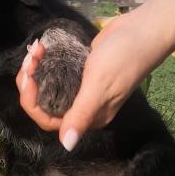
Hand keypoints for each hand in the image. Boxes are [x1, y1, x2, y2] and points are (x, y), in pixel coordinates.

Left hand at [16, 13, 156, 148]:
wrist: (145, 30)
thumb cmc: (124, 58)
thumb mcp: (100, 86)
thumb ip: (81, 115)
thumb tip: (67, 146)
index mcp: (90, 116)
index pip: (49, 120)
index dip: (32, 103)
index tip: (29, 78)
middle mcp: (86, 105)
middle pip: (46, 104)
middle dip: (31, 84)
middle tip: (31, 58)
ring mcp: (84, 87)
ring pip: (50, 87)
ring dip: (37, 70)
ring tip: (37, 50)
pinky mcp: (84, 70)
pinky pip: (57, 72)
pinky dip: (47, 62)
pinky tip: (44, 49)